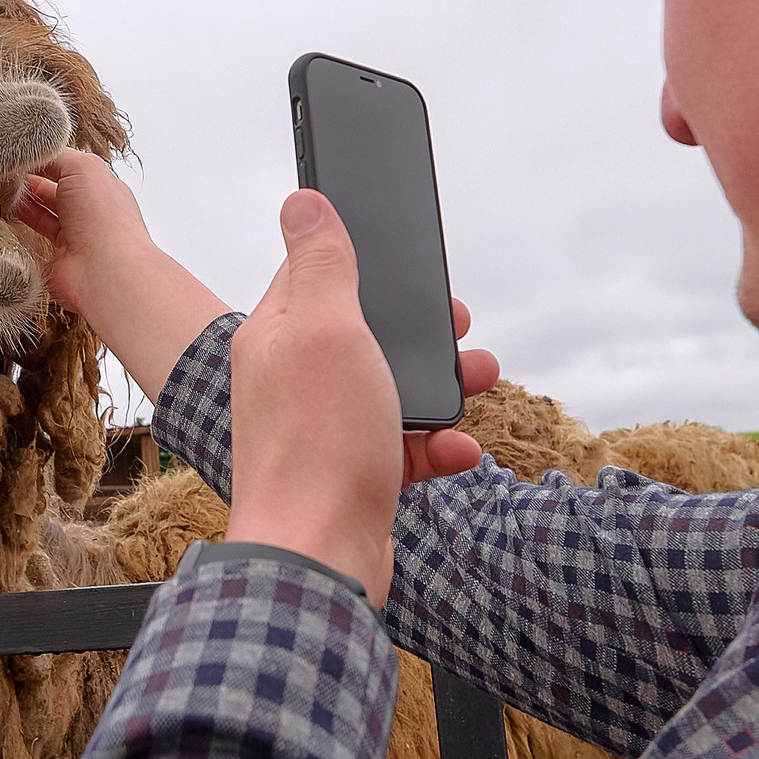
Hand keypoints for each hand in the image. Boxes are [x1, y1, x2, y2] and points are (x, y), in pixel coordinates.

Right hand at [12, 150, 229, 398]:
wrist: (107, 271)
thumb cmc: (103, 216)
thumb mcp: (82, 167)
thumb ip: (57, 156)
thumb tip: (36, 154)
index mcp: (97, 189)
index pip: (64, 170)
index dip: (39, 163)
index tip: (12, 157)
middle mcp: (86, 215)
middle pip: (48, 195)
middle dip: (24, 185)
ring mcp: (71, 242)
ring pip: (38, 220)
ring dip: (17, 209)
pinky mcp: (54, 267)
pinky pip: (30, 250)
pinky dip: (15, 239)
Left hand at [221, 193, 501, 606]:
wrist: (318, 558)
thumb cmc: (316, 443)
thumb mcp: (325, 329)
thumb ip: (321, 264)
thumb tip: (302, 200)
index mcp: (276, 337)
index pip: (315, 276)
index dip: (365, 265)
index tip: (412, 269)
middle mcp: (293, 381)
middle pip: (364, 335)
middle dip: (418, 331)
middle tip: (460, 328)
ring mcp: (322, 431)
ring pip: (391, 391)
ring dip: (441, 387)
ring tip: (482, 380)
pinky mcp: (351, 477)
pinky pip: (404, 449)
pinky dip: (436, 446)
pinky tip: (458, 448)